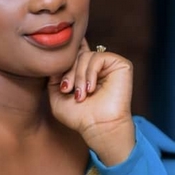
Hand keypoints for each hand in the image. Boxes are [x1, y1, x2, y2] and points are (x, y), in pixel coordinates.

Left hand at [48, 40, 134, 164]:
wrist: (98, 127)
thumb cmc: (79, 117)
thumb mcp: (56, 97)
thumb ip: (53, 78)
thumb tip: (55, 61)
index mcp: (84, 71)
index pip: (77, 51)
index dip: (70, 47)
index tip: (59, 49)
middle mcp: (97, 66)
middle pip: (76, 55)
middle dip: (68, 73)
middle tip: (67, 90)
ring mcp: (109, 64)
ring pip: (85, 56)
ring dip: (79, 76)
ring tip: (80, 95)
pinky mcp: (121, 64)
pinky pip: (98, 57)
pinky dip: (90, 73)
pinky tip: (91, 88)